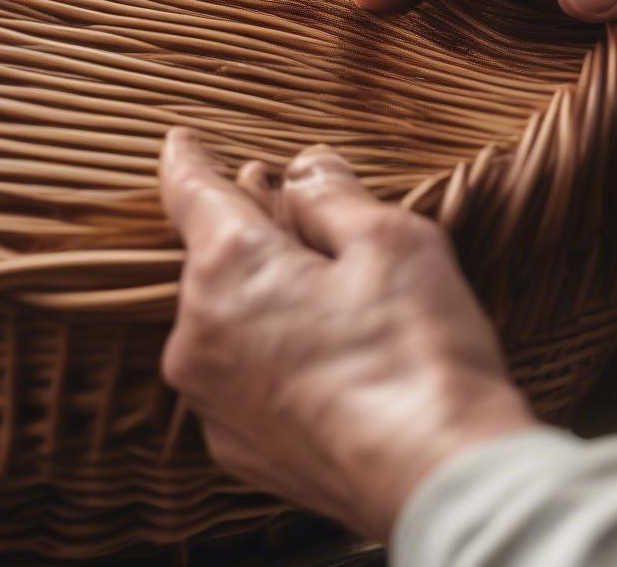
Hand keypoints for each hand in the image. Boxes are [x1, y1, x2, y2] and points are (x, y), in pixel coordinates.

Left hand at [159, 129, 532, 540]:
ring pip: (229, 317)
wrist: (437, 476)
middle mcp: (200, 336)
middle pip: (217, 257)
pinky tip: (330, 355)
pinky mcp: (240, 448)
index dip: (189, 160)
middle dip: (254, 229)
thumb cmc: (416, 349)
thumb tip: (305, 169)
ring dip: (266, 293)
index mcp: (230, 269)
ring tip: (334, 295)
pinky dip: (272, 351)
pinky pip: (244, 374)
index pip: (193, 194)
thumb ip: (332, 196)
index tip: (179, 141)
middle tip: (302, 214)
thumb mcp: (389, 239)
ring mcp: (214, 400)